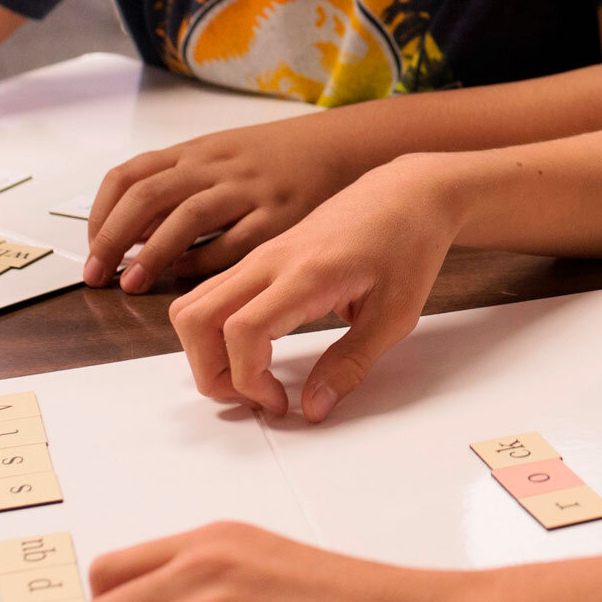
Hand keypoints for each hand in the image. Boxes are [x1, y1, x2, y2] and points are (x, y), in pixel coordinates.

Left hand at [85, 118, 363, 292]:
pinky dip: (202, 262)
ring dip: (152, 253)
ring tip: (131, 285)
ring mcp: (248, 188)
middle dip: (113, 238)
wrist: (339, 146)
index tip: (92, 249)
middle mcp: (217, 166)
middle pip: (149, 196)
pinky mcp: (279, 215)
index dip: (101, 215)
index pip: (130, 176)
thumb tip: (127, 232)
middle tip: (97, 275)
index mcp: (196, 152)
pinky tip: (185, 280)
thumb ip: (176, 187)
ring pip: (187, 216)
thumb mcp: (218, 157)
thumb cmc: (272, 160)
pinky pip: (232, 242)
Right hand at [169, 157, 460, 420]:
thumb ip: (351, 364)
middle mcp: (271, 260)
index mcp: (307, 273)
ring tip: (252, 377)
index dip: (249, 380)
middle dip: (211, 373)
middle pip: (196, 319)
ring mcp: (260, 255)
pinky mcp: (260, 257)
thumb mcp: (395, 316)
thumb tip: (312, 409)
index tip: (281, 403)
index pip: (242, 331)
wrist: (409, 192)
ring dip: (206, 353)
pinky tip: (256, 349)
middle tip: (256, 397)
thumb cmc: (408, 245)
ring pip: (192, 305)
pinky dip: (213, 331)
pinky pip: (211, 295)